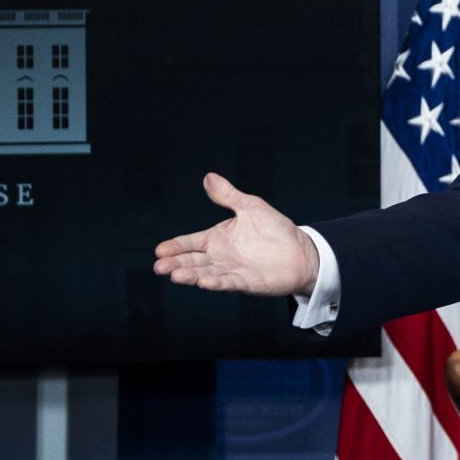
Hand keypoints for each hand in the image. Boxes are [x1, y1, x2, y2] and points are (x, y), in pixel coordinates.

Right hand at [153, 173, 320, 295]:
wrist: (300, 250)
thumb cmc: (273, 229)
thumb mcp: (250, 207)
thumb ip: (229, 196)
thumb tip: (209, 177)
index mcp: (216, 239)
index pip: (190, 243)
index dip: (175, 246)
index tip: (160, 250)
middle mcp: (219, 257)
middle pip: (192, 261)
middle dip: (176, 264)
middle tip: (159, 267)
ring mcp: (232, 271)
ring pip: (206, 274)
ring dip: (192, 276)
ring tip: (176, 276)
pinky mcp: (247, 282)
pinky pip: (230, 282)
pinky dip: (218, 283)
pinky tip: (205, 283)